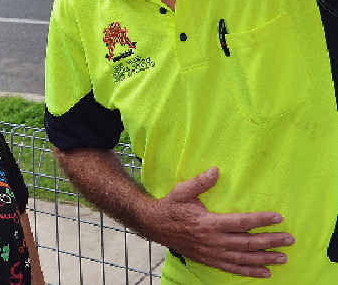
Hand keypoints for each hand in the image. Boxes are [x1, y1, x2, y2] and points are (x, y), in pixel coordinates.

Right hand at [149, 167, 291, 277]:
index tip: (278, 218)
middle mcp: (213, 240)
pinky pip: (234, 269)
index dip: (261, 220)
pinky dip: (250, 272)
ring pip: (244, 258)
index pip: (241, 222)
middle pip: (248, 242)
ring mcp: (212, 253)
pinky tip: (265, 272)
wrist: (155, 226)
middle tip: (289, 239)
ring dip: (265, 258)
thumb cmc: (170, 206)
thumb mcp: (182, 191)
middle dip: (271, 241)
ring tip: (283, 257)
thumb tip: (216, 170)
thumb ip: (201, 182)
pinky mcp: (210, 260)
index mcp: (208, 222)